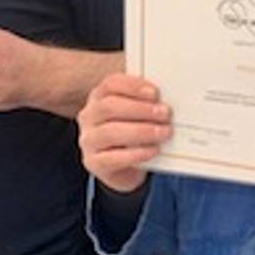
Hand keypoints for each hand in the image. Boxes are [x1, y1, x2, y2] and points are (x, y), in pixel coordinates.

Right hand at [77, 74, 172, 193]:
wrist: (123, 170)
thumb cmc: (131, 137)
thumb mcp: (135, 116)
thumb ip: (145, 104)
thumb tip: (165, 101)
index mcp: (98, 98)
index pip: (110, 85)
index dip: (133, 86)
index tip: (155, 93)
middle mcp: (89, 117)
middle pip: (109, 106)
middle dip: (140, 109)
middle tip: (164, 113)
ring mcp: (89, 140)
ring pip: (110, 132)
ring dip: (141, 131)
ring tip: (163, 132)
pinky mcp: (94, 163)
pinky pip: (113, 158)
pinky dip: (136, 153)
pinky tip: (153, 150)